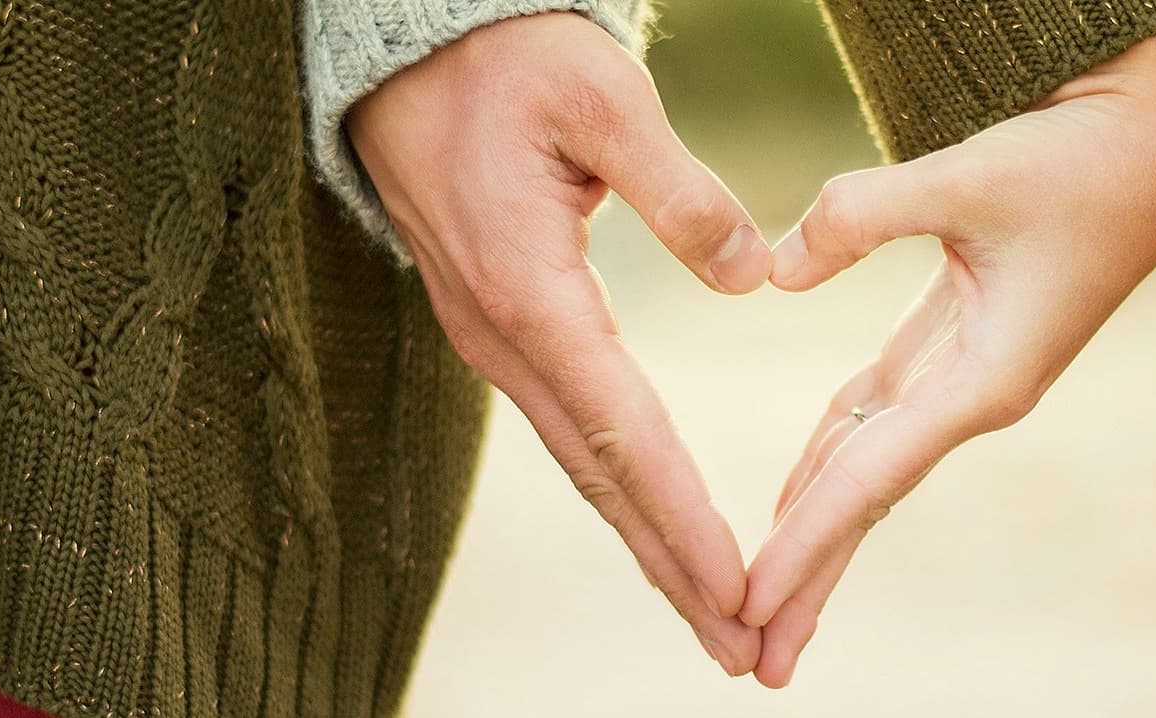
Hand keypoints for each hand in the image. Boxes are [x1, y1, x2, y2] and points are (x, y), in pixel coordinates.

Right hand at [347, 12, 771, 674]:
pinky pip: (569, 427)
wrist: (406, 51)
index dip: (683, 517)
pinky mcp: (499, 327)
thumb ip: (679, 189)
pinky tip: (654, 522)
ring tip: (711, 612)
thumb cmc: (508, 62)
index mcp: (529, 291)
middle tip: (739, 649)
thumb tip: (749, 277)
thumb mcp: (601, 97)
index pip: (623, 431)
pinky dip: (619, 488)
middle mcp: (503, 337)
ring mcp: (493, 339)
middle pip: (600, 478)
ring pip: (582, 463)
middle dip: (671, 569)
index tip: (737, 587)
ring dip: (647, 542)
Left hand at [738, 32, 1155, 686]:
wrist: (1152, 137)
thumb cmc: (1078, 157)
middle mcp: (974, 395)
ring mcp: (966, 375)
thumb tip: (774, 271)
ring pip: (868, 467)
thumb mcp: (970, 174)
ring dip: (815, 531)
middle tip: (750, 657)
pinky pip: (875, 418)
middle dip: (809, 579)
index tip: (747, 603)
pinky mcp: (955, 342)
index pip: (871, 479)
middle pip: (867, 502)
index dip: (804, 543)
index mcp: (986, 379)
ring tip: (761, 602)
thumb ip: (863, 215)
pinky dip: (829, 458)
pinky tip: (792, 498)